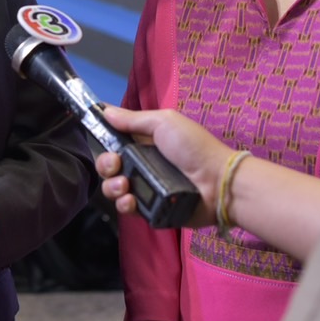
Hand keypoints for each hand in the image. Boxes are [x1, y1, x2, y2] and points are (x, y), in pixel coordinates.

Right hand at [94, 106, 231, 227]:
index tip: (102, 142)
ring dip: (112, 186)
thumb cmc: (194, 148)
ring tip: (125, 186)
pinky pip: (127, 209)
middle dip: (106, 165)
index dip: (104, 142)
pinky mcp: (150, 210)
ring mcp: (146, 189)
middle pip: (109, 167)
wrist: (217, 183)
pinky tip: (131, 200)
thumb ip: (133, 119)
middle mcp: (142, 165)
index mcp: (145, 143)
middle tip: (116, 165)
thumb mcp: (164, 122)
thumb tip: (105, 110)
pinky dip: (125, 205)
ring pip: (114, 189)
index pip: (115, 142)